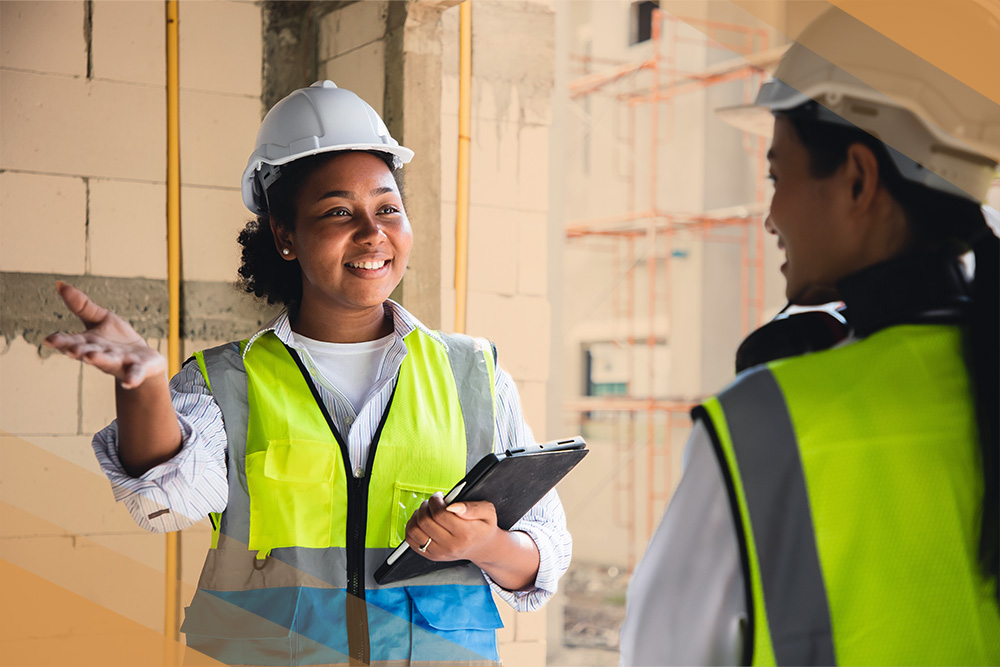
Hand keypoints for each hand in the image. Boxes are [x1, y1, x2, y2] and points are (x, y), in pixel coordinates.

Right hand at [44, 282, 166, 388]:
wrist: (145, 361)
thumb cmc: (118, 340)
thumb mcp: (101, 319)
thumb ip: (82, 306)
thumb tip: (59, 284)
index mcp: (91, 343)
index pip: (73, 341)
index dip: (61, 341)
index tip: (49, 340)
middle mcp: (102, 354)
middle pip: (89, 352)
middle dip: (79, 351)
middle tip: (69, 349)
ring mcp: (120, 362)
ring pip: (109, 361)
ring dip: (100, 360)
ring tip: (90, 357)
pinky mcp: (139, 369)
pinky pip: (135, 374)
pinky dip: (132, 378)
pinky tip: (130, 383)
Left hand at [404, 492, 499, 563]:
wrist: (482, 547)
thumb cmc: (483, 527)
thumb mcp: (488, 512)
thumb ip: (473, 507)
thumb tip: (453, 506)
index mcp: (465, 533)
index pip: (440, 514)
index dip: (435, 500)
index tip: (439, 496)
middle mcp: (451, 546)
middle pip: (424, 521)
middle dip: (425, 505)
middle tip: (433, 502)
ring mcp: (439, 552)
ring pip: (414, 530)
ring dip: (416, 515)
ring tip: (426, 511)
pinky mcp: (431, 556)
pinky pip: (410, 540)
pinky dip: (411, 526)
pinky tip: (421, 521)